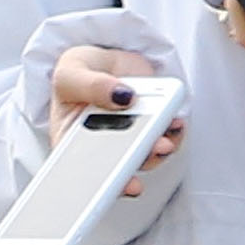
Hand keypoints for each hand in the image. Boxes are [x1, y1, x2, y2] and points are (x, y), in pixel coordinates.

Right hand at [48, 44, 184, 194]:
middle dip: (135, 167)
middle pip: (118, 170)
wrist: (106, 58)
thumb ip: (90, 85)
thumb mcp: (71, 73)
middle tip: (145, 155)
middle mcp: (102, 149)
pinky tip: (174, 121)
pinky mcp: (151, 128)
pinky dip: (173, 133)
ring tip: (163, 139)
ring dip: (157, 151)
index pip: (81, 174)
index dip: (97, 187)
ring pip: (146, 158)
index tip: (113, 185)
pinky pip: (165, 139)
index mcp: (72, 143)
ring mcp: (130, 141)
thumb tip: (122, 96)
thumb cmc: (79, 71)